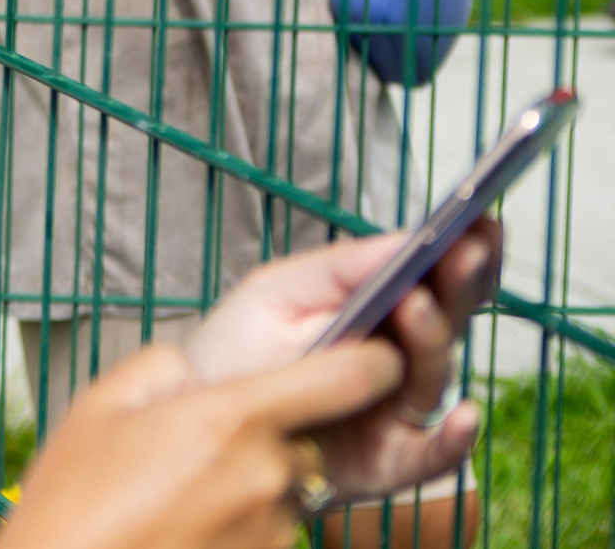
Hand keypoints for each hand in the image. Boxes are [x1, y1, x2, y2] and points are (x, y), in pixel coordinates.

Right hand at [1, 340, 405, 548]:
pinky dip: (238, 524)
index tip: (376, 352)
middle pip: (308, 439)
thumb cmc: (74, 500)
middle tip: (196, 451)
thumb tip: (197, 372)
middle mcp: (269, 475)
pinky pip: (269, 530)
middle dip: (269, 436)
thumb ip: (164, 367)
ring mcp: (273, 530)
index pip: (348, 377)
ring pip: (287, 488)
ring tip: (177, 497)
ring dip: (250, 485)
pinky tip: (183, 528)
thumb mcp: (101, 405)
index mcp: (234, 419)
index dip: (375, 359)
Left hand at [183, 219, 498, 501]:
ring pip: (435, 374)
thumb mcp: (278, 292)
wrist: (199, 413)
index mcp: (380, 310)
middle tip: (468, 248)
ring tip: (415, 304)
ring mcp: (398, 408)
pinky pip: (435, 455)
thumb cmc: (239, 350)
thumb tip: (404, 241)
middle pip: (448, 319)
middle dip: (461, 281)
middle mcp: (401, 358)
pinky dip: (455, 439)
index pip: (435, 279)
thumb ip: (340, 270)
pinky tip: (464, 415)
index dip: (463, 250)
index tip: (481, 219)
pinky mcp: (389, 459)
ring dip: (433, 338)